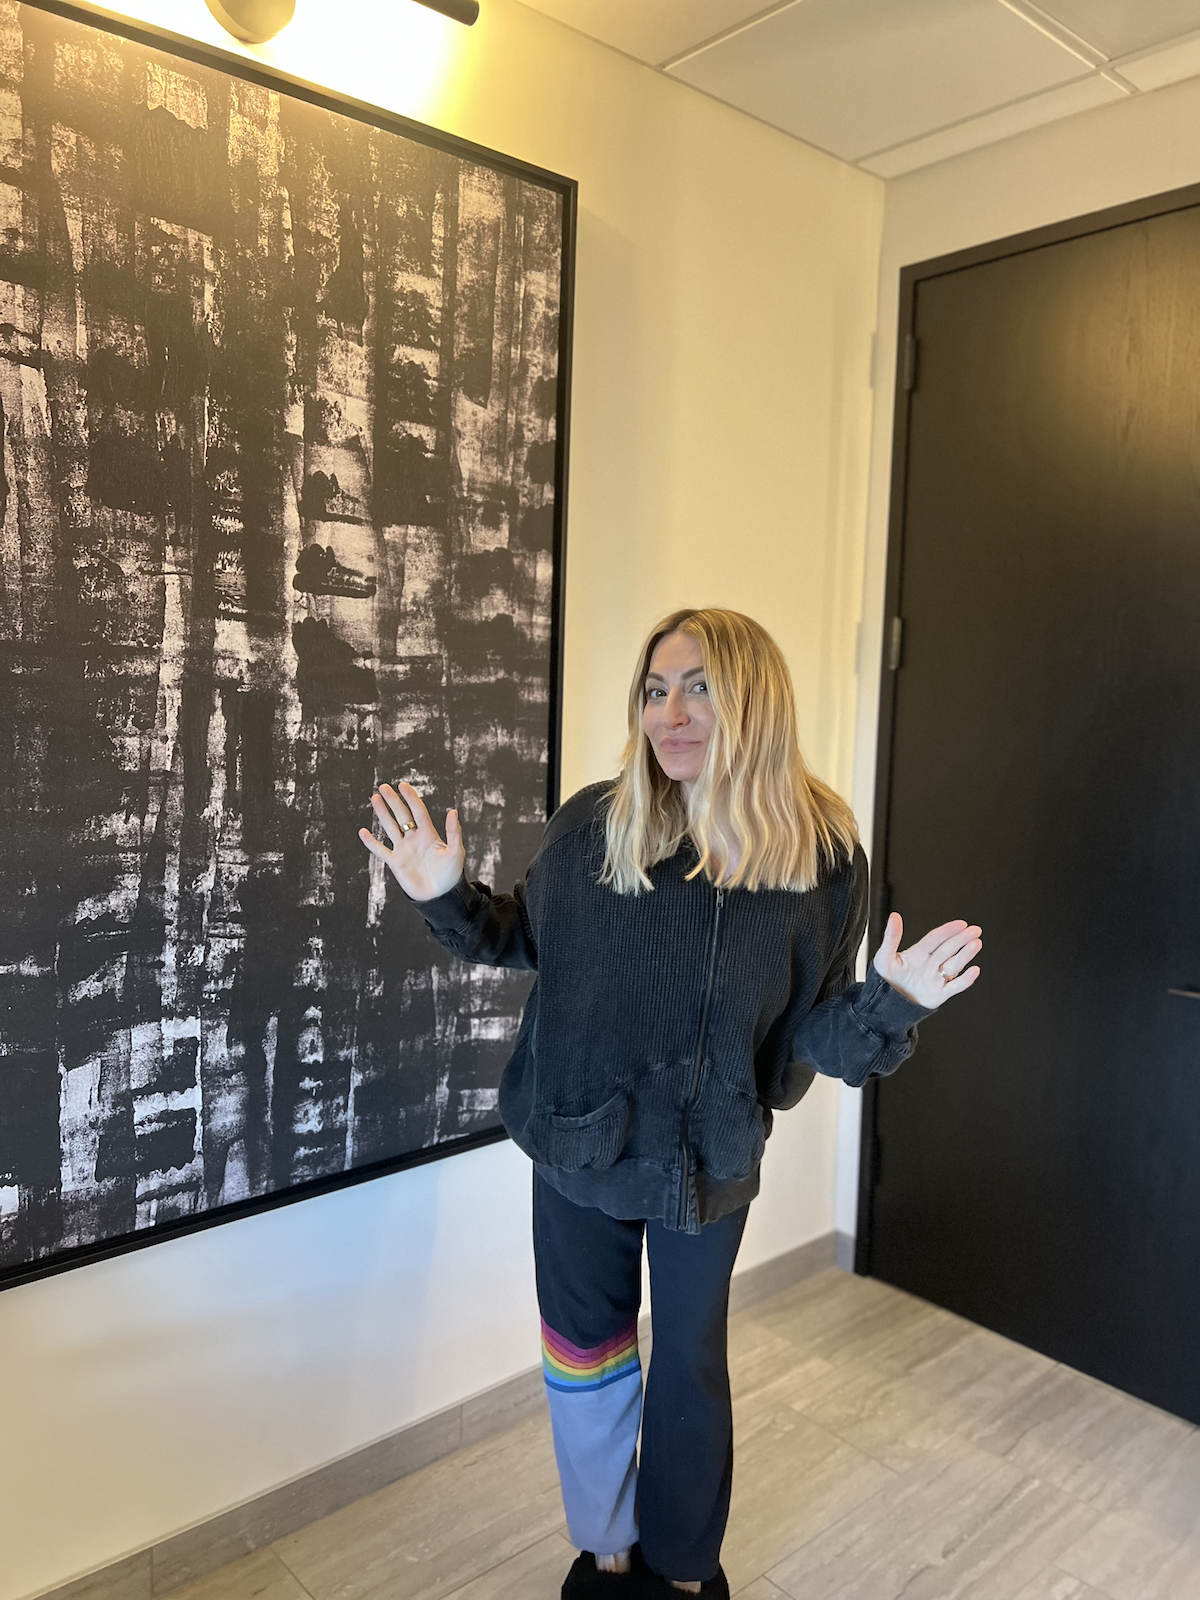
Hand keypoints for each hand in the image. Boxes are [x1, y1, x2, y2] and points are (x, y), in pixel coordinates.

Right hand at [358, 782, 465, 901]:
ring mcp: (404, 850)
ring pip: (390, 827)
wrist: (440, 896)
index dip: (410, 798)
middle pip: (402, 816)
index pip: (418, 811)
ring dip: (382, 814)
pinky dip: (371, 842)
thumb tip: (452, 811)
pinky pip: (381, 850)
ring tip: (375, 798)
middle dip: (393, 801)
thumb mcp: (456, 852)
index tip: (402, 785)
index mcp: (429, 834)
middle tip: (383, 787)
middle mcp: (414, 839)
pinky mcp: (395, 863)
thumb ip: (453, 832)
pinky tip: (363, 832)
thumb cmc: (451, 875)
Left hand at [873, 912, 981, 1008]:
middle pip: (948, 949)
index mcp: (918, 954)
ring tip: (975, 944)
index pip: (935, 939)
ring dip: (965, 955)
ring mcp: (936, 978)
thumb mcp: (884, 957)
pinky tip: (973, 971)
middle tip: (974, 930)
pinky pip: (955, 987)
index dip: (947, 931)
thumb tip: (893, 917)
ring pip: (954, 965)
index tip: (960, 924)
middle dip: (962, 939)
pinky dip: (965, 980)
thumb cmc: (885, 981)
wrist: (886, 1005)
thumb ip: (891, 937)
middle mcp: (930, 964)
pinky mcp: (939, 994)